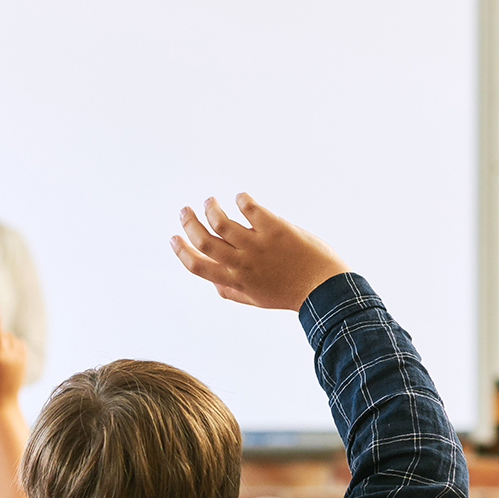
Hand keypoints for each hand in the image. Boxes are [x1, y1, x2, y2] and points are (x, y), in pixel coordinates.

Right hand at [170, 193, 350, 310]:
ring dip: (210, 208)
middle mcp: (242, 263)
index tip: (174, 237)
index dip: (181, 250)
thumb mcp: (257, 299)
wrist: (324, 288)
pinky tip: (241, 198)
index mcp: (235, 280)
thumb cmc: (292, 293)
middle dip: (189, 223)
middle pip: (204, 240)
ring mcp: (258, 245)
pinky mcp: (275, 228)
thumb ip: (233, 292)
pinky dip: (241, 200)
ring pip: (221, 222)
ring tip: (210, 201)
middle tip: (185, 210)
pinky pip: (250, 208)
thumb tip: (214, 284)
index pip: (197, 266)